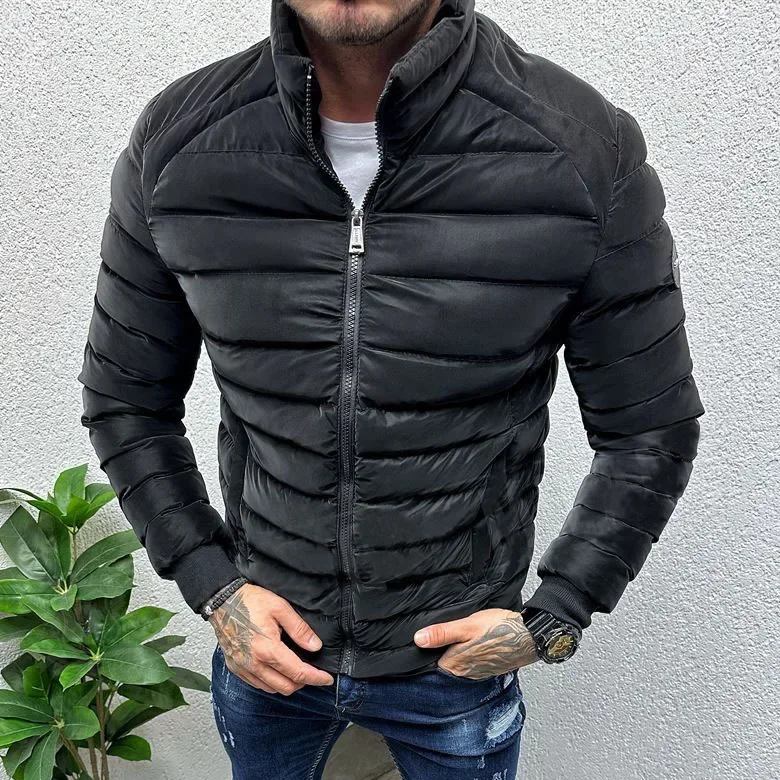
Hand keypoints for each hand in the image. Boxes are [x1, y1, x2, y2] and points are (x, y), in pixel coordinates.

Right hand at [209, 582, 334, 693]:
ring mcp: (243, 668)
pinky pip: (257, 684)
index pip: (298, 672)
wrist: (223, 600)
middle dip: (303, 682)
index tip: (326, 679)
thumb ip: (299, 629)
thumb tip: (315, 646)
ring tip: (295, 670)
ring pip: (271, 689)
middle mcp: (254, 664)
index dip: (315, 678)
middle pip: (286, 687)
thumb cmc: (250, 601)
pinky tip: (276, 671)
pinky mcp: (235, 667)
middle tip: (312, 672)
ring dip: (286, 684)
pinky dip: (270, 683)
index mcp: (268, 649)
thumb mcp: (280, 608)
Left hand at [413, 608, 538, 679]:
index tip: (423, 641)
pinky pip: (472, 663)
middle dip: (440, 652)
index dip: (426, 652)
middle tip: (441, 636)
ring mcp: (478, 672)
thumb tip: (419, 639)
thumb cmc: (500, 629)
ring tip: (458, 639)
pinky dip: (470, 655)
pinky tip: (473, 643)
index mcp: (456, 665)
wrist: (530, 636)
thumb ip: (442, 633)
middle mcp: (466, 673)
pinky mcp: (488, 668)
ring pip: (458, 664)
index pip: (430, 664)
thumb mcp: (467, 625)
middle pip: (444, 664)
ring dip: (456, 653)